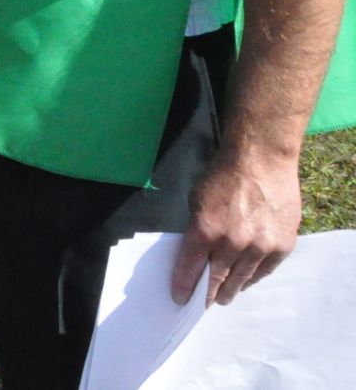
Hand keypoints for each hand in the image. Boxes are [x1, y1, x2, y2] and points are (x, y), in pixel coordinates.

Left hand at [170, 147, 301, 306]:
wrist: (261, 160)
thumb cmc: (223, 176)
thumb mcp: (196, 201)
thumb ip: (197, 230)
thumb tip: (196, 254)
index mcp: (205, 230)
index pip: (190, 268)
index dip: (184, 286)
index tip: (180, 299)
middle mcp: (233, 242)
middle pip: (218, 278)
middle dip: (209, 293)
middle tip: (205, 303)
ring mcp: (260, 245)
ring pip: (242, 278)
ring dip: (232, 290)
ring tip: (225, 297)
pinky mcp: (282, 245)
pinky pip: (265, 270)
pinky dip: (253, 277)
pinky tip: (246, 281)